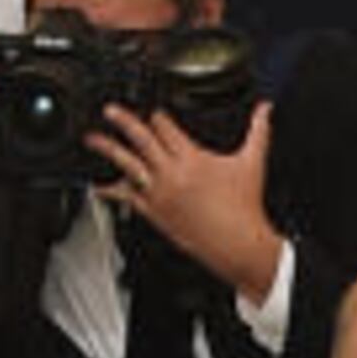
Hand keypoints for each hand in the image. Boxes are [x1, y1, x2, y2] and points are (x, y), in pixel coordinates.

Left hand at [89, 83, 281, 305]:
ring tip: (91, 139)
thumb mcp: (252, 164)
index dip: (157, 115)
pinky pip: (125, 196)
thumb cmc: (245, 210)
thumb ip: (258, 132)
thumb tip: (265, 110)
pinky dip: (109, 189)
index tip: (152, 111)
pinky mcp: (154, 212)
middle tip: (109, 110)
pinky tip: (97, 184)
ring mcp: (159, 193)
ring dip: (106, 148)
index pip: (165, 125)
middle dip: (122, 120)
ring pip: (126, 163)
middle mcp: (171, 173)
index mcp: (192, 157)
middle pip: (139, 137)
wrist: (239, 247)